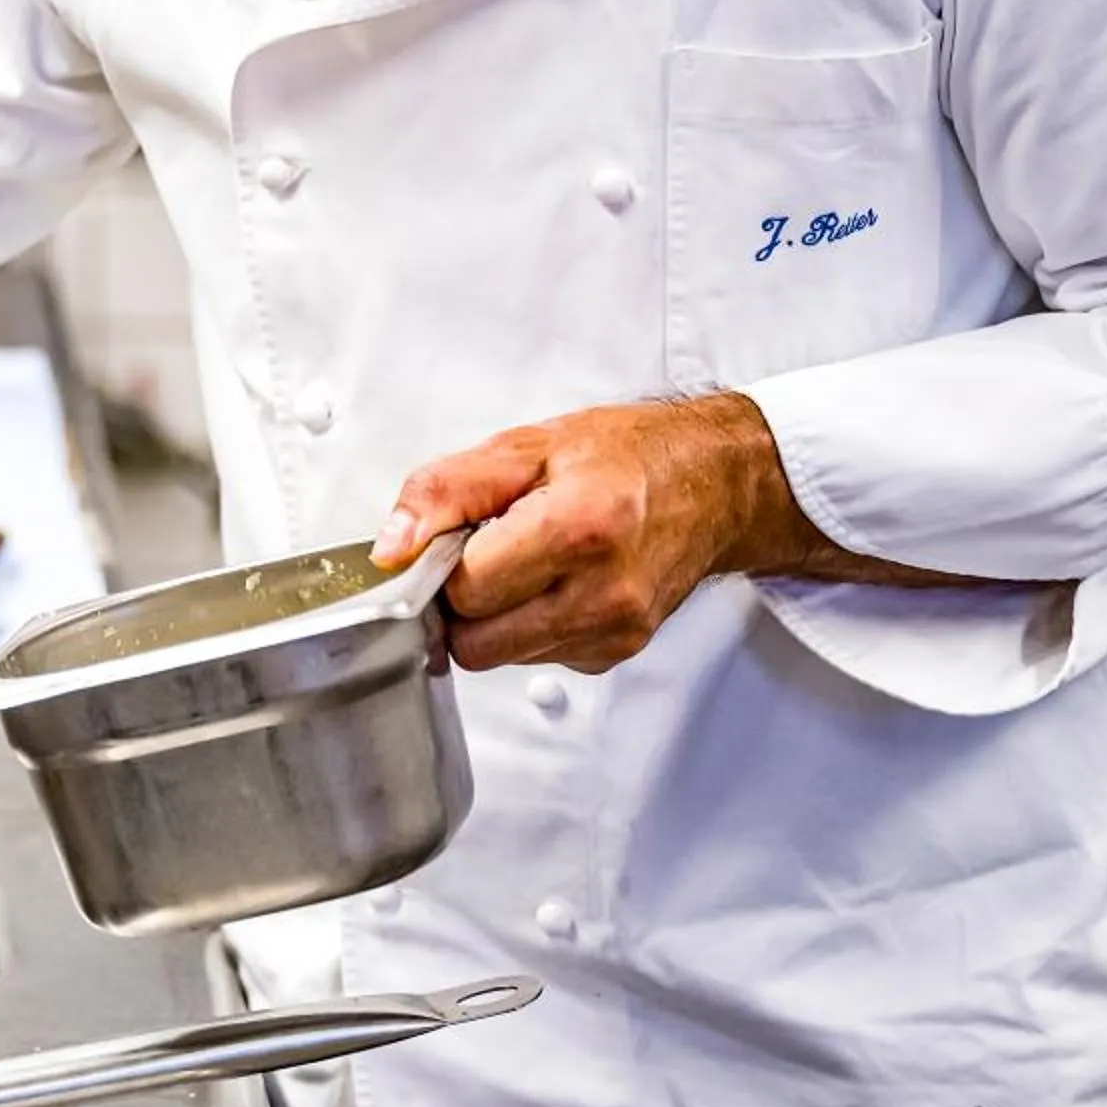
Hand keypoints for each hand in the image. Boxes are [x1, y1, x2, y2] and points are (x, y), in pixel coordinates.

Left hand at [370, 393, 825, 673]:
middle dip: (465, 602)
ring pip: (501, 658)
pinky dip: (530, 627)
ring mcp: (615, 631)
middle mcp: (603, 593)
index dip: (447, 564)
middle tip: (489, 553)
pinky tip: (556, 583)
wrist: (714, 483)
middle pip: (476, 641)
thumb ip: (444, 492)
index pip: (465, 591)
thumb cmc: (625, 457)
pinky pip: (537, 659)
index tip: (460, 538)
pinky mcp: (618, 653)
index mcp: (578, 529)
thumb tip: (391, 549)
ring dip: (496, 618)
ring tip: (529, 562)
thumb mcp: (523, 447)